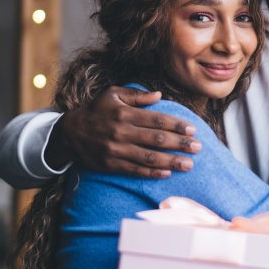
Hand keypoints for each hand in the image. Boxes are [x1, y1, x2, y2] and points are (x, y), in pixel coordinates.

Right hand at [44, 86, 201, 176]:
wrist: (70, 133)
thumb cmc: (96, 110)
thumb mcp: (113, 94)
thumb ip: (137, 95)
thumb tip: (159, 95)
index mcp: (124, 114)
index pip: (156, 120)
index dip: (176, 125)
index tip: (192, 130)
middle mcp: (121, 132)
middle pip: (157, 139)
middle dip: (180, 144)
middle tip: (198, 148)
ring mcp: (116, 150)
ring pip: (149, 157)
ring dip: (171, 161)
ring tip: (189, 164)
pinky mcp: (111, 165)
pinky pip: (135, 170)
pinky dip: (152, 173)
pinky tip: (167, 173)